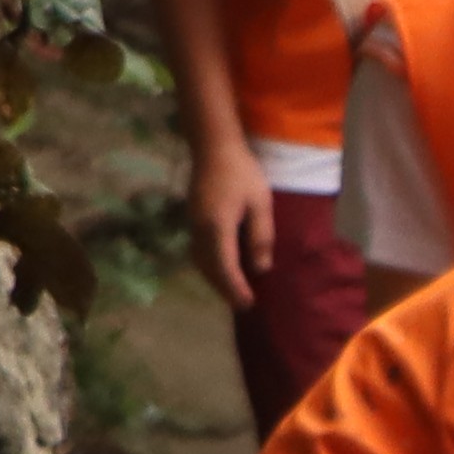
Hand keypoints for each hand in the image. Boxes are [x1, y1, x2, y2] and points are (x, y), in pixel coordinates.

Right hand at [185, 129, 277, 318]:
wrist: (213, 148)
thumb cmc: (242, 174)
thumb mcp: (260, 204)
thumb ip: (260, 237)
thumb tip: (260, 268)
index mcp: (217, 227)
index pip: (225, 267)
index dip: (235, 288)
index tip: (248, 303)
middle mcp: (200, 230)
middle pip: (209, 269)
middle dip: (224, 289)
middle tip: (243, 305)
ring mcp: (193, 224)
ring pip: (200, 261)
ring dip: (215, 280)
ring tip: (233, 293)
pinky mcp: (192, 220)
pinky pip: (199, 251)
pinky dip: (210, 266)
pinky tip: (222, 270)